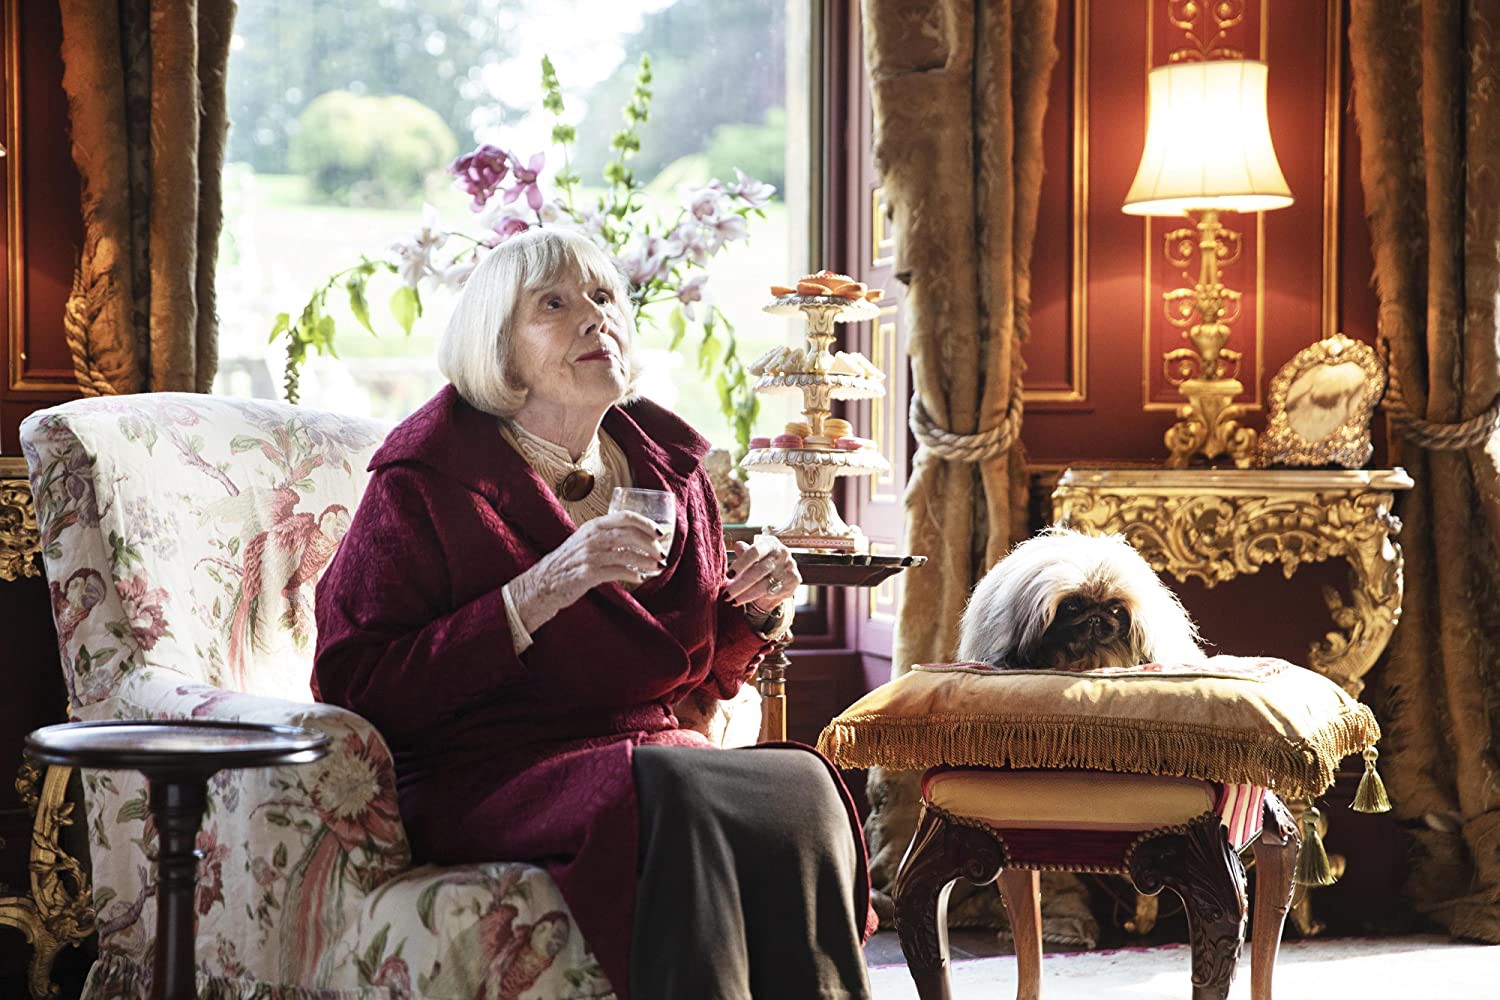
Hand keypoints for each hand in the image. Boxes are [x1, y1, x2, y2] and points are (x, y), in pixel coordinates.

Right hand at [509, 511, 664, 631]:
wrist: (544, 582)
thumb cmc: (569, 562)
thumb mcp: (585, 540)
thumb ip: (606, 535)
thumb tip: (639, 538)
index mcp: (593, 526)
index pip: (625, 516)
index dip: (646, 523)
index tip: (660, 532)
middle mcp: (592, 537)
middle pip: (630, 534)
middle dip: (651, 544)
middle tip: (662, 553)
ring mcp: (589, 555)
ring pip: (626, 554)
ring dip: (646, 561)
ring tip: (657, 566)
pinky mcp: (588, 574)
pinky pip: (617, 572)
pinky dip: (632, 574)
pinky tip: (639, 578)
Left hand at [724, 535, 799, 614]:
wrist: (782, 572)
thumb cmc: (762, 561)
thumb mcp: (753, 555)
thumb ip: (745, 552)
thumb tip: (738, 546)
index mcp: (770, 544)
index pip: (754, 552)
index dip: (740, 564)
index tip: (728, 575)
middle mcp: (782, 554)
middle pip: (758, 571)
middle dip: (740, 585)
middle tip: (726, 595)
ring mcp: (789, 567)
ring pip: (765, 585)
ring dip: (746, 595)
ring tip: (733, 601)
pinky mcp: (794, 580)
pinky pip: (774, 592)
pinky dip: (759, 598)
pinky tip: (747, 600)